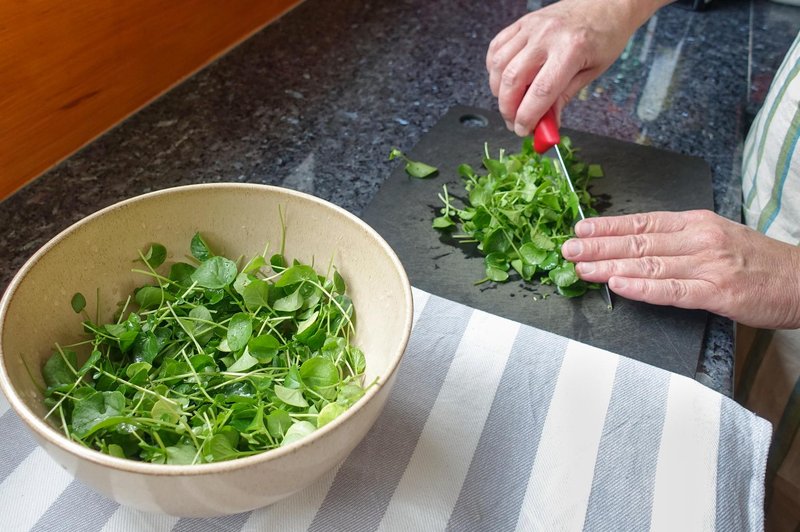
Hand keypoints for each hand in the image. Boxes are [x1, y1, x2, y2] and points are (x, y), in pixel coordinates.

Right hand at [486, 0, 667, 135]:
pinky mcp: (522, 22)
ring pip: (499, 64)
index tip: (523, 130)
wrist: (606, 2)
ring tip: (508, 103)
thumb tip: (545, 124)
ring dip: (498, 91)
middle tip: (514, 122)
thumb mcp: (591, 72)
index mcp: (572, 49)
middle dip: (508, 108)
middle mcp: (548, 36)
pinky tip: (502, 81)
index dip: (527, 116)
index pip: (541, 91)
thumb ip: (564, 97)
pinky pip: (497, 47)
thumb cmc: (604, 35)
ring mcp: (532, 27)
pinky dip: (494, 69)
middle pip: (513, 79)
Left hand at [560, 210, 799, 328]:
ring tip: (582, 267)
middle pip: (638, 242)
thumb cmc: (756, 261)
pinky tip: (618, 286)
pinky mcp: (717, 293)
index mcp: (696, 223)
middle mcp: (699, 239)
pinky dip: (642, 288)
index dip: (608, 226)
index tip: (581, 227)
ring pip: (648, 264)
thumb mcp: (716, 236)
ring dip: (609, 266)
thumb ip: (678, 240)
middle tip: (569, 248)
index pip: (642, 222)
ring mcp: (707, 265)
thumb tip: (636, 244)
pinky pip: (671, 290)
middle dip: (598, 245)